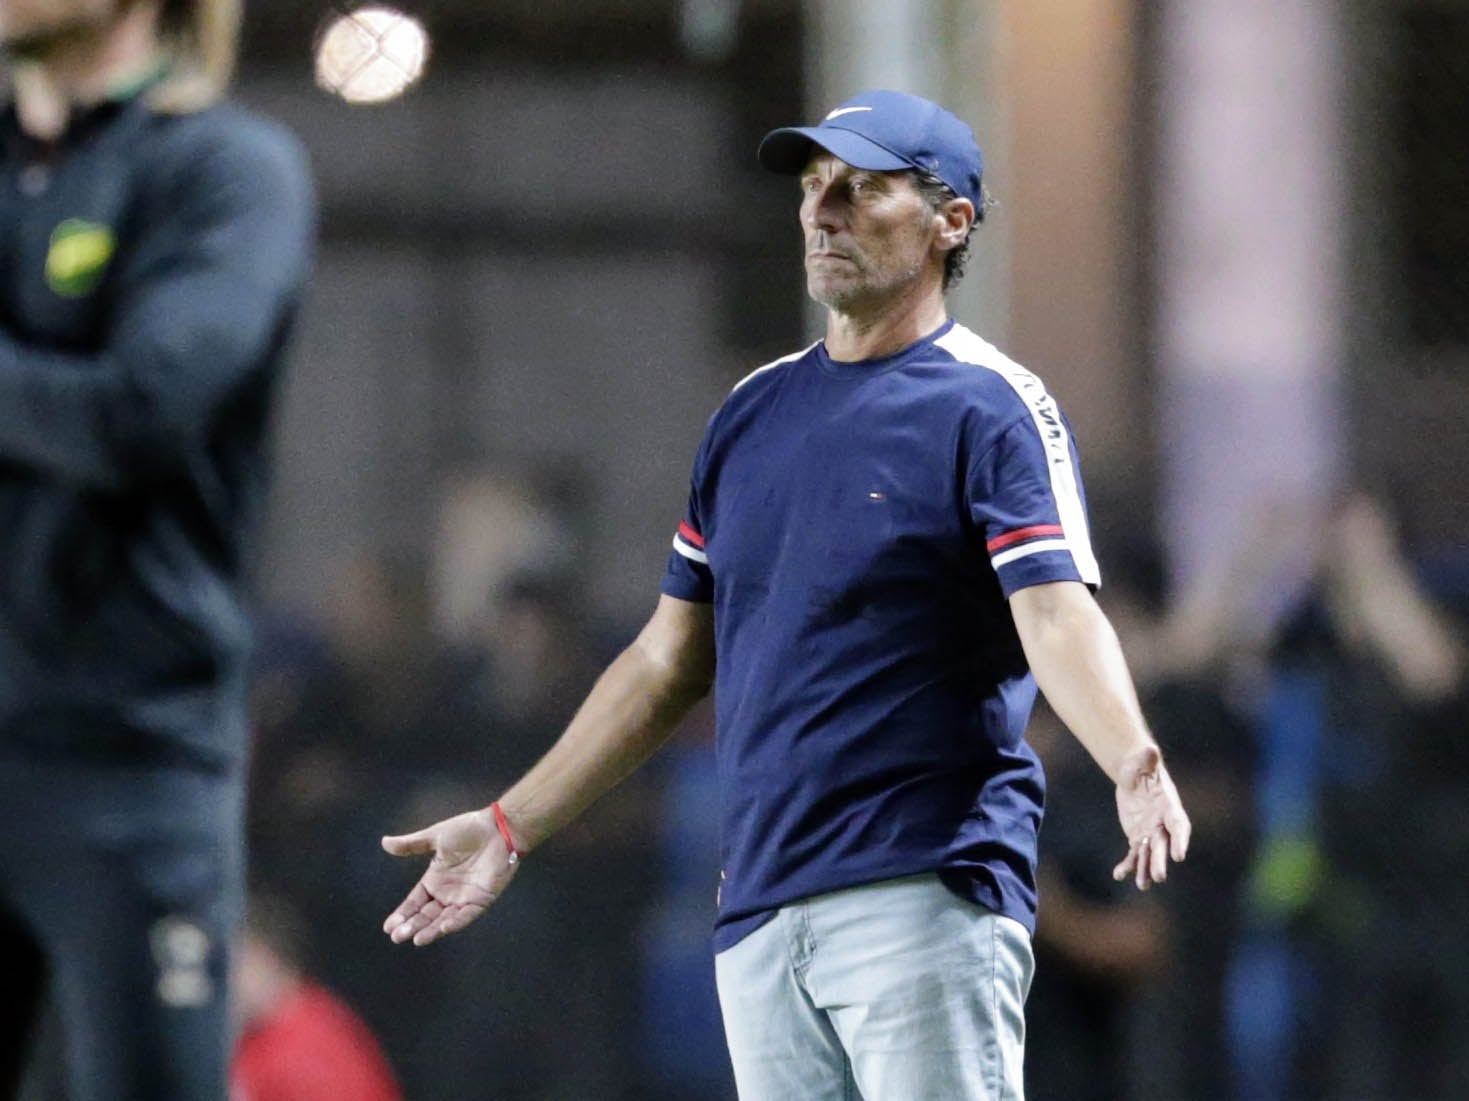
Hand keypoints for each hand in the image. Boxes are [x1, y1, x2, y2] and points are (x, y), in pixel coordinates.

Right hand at [381, 808, 517, 945]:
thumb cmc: (468, 830)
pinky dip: (456, 922)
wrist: (497, 828)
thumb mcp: (435, 837)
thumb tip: (384, 842)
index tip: (388, 927)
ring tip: (416, 939)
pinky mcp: (481, 900)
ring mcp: (463, 898)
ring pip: (444, 919)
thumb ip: (411, 844)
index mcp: (434, 880)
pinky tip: (444, 927)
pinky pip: (467, 915)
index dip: (403, 914)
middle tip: (397, 936)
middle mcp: (447, 893)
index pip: (414, 902)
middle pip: (426, 915)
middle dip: (412, 926)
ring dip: (431, 930)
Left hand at [1111, 745, 1190, 889]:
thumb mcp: (1142, 762)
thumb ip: (1147, 760)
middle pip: (1162, 846)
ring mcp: (1151, 833)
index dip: (1180, 840)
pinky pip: (1133, 854)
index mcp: (1169, 807)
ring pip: (1148, 855)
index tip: (1179, 856)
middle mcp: (1163, 824)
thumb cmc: (1141, 767)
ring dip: (1145, 869)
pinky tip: (1119, 874)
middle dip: (1160, 861)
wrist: (1134, 777)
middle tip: (1158, 877)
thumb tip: (1150, 749)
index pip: (1178, 826)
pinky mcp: (1138, 838)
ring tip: (1142, 885)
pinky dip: (1128, 865)